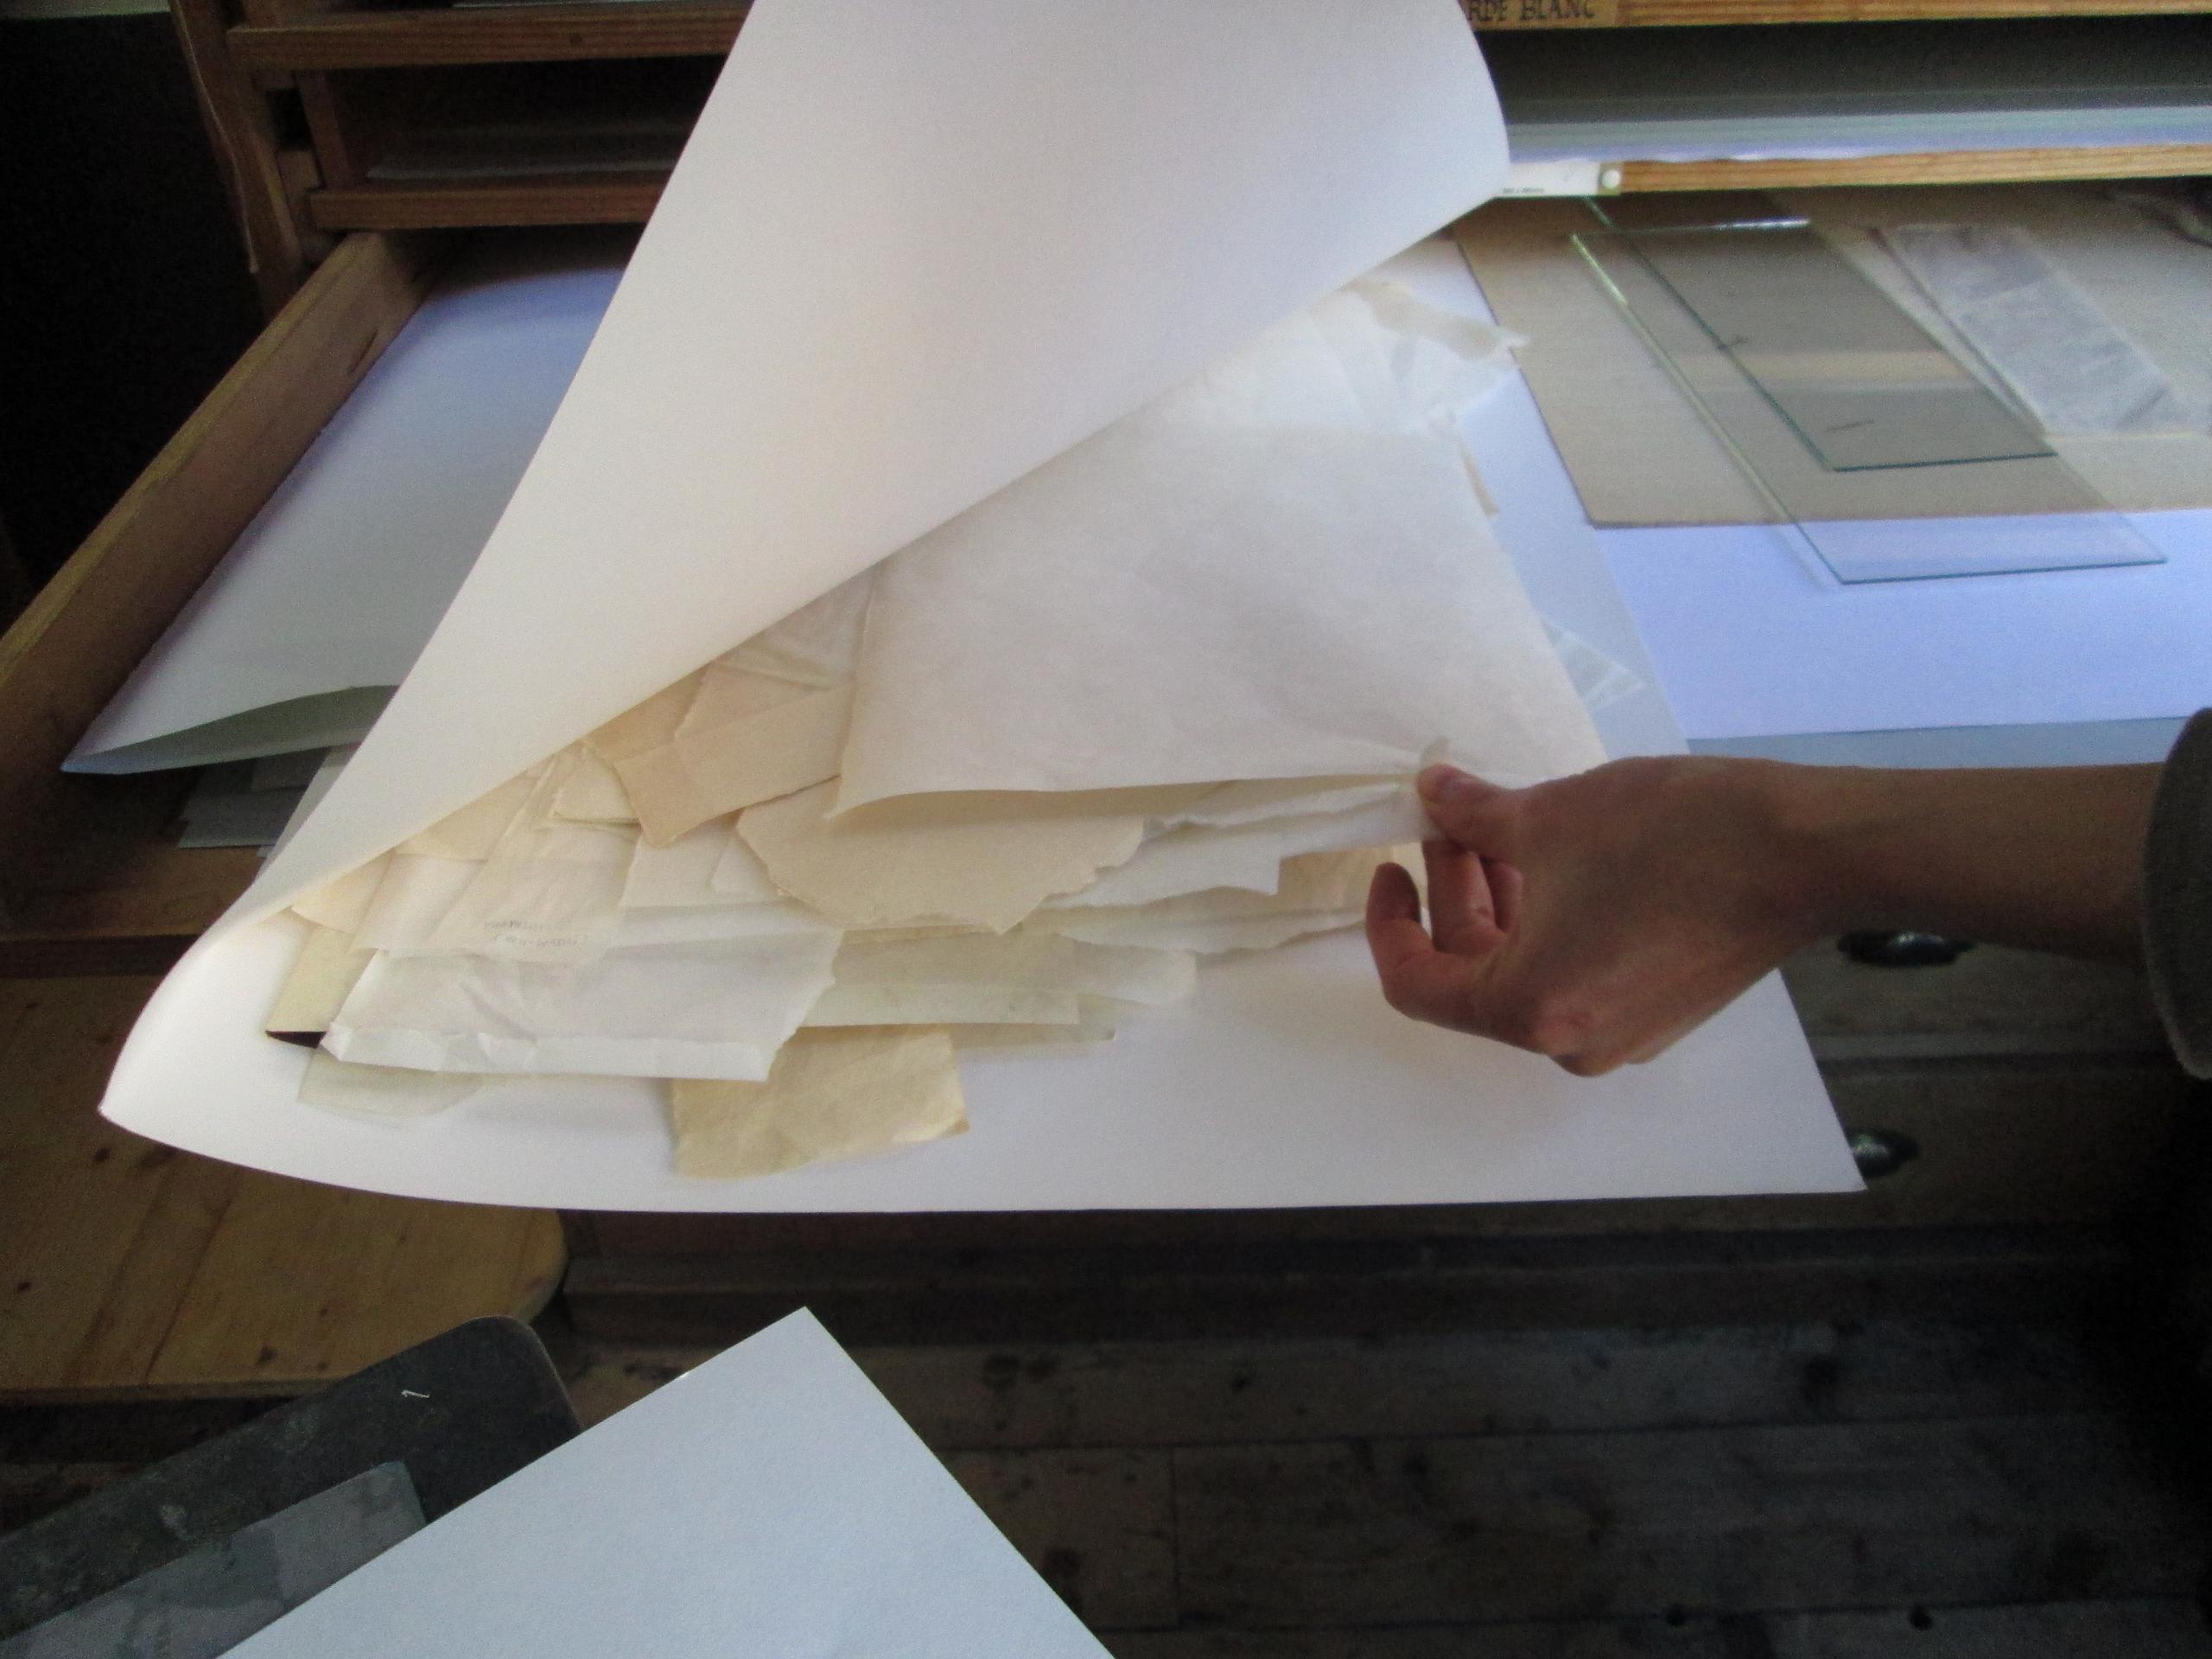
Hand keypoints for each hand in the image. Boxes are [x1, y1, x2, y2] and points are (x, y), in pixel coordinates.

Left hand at [1364, 758, 1824, 1074]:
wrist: (1806, 852)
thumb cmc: (1673, 838)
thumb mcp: (1552, 814)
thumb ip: (1474, 814)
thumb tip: (1433, 793)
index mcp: (1529, 1011)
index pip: (1419, 986)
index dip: (1389, 922)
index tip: (1391, 863)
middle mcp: (1571, 1043)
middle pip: (1475, 977)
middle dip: (1453, 895)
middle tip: (1448, 823)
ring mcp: (1623, 1035)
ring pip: (1528, 973)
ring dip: (1502, 903)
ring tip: (1496, 829)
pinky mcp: (1663, 1011)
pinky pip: (1578, 973)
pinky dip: (1552, 922)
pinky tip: (1554, 858)